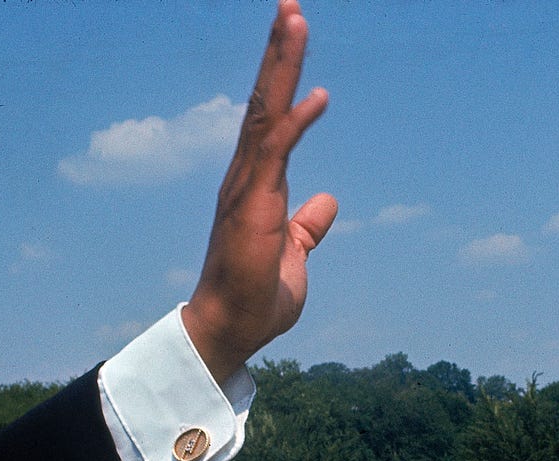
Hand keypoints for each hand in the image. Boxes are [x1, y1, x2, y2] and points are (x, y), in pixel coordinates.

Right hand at [182, 0, 336, 382]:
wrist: (232, 330)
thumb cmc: (257, 297)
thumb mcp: (293, 255)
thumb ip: (307, 227)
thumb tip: (326, 203)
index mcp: (255, 183)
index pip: (270, 117)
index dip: (283, 76)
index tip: (293, 35)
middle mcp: (246, 176)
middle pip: (264, 100)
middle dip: (279, 52)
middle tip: (291, 5)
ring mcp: (246, 188)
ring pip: (265, 112)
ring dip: (281, 66)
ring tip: (294, 18)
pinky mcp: (253, 206)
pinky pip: (276, 154)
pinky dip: (296, 122)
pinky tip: (318, 94)